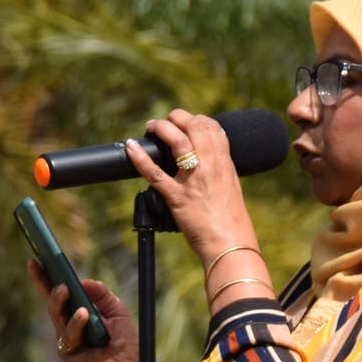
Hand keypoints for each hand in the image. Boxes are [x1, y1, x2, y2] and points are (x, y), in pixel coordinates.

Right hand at [27, 260, 141, 361]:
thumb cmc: (123, 343)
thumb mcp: (118, 312)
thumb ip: (103, 295)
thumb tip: (85, 282)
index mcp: (73, 316)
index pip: (54, 295)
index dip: (42, 280)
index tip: (34, 261)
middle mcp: (66, 332)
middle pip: (54, 312)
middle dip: (56, 299)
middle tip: (63, 287)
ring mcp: (68, 351)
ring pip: (65, 333)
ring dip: (75, 322)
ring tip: (85, 314)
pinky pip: (86, 356)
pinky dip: (104, 350)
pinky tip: (117, 344)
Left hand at [125, 109, 261, 270]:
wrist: (231, 243)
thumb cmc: (231, 220)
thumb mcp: (231, 186)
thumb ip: (219, 169)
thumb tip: (207, 160)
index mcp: (224, 163)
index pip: (212, 127)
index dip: (196, 118)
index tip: (185, 121)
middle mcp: (210, 166)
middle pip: (194, 126)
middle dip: (176, 117)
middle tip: (164, 122)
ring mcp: (193, 180)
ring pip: (177, 141)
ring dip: (161, 128)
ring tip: (151, 127)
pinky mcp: (177, 197)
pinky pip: (156, 174)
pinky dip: (140, 158)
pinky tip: (131, 148)